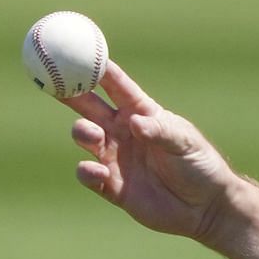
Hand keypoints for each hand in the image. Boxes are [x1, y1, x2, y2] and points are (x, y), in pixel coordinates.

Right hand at [61, 61, 236, 238]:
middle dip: (69, 91)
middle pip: (88, 106)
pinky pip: (89, 175)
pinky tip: (99, 172)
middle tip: (52, 80)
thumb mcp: (185, 143)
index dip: (97, 68)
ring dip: (82, 132)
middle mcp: (123, 132)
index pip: (115, 85)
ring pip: (84, 137)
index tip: (79, 51)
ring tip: (93, 136)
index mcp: (141, 113)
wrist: (206, 207)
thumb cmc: (200, 165)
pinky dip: (87, 172)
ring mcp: (115, 158)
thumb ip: (160, 131)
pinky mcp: (113, 186)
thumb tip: (134, 123)